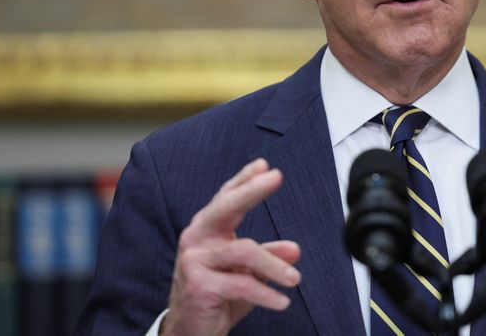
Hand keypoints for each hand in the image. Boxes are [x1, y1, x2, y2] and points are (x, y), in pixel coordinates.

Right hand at [160, 159, 300, 335]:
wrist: (189, 332)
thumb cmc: (217, 295)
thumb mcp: (247, 273)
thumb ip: (268, 257)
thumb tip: (295, 250)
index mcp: (207, 229)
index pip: (226, 198)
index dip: (244, 180)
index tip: (265, 166)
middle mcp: (197, 239)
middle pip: (225, 206)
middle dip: (252, 189)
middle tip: (275, 177)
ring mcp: (195, 261)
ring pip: (245, 251)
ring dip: (275, 266)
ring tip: (295, 279)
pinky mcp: (199, 285)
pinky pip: (241, 284)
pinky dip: (265, 294)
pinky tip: (281, 302)